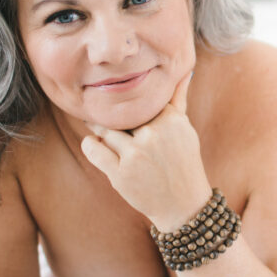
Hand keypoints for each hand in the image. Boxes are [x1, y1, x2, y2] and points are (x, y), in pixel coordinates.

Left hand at [80, 70, 211, 230]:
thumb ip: (178, 100)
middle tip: (109, 119)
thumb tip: (185, 71)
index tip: (125, 107)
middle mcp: (153, 134)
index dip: (130, 105)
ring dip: (100, 131)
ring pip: (105, 129)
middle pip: (121, 114)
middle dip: (115, 118)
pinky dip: (91, 145)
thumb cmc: (183, 163)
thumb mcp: (185, 130)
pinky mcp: (120, 173)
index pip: (139, 101)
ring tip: (106, 136)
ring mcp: (136, 154)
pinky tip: (96, 146)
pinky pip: (93, 149)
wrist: (184, 205)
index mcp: (171, 120)